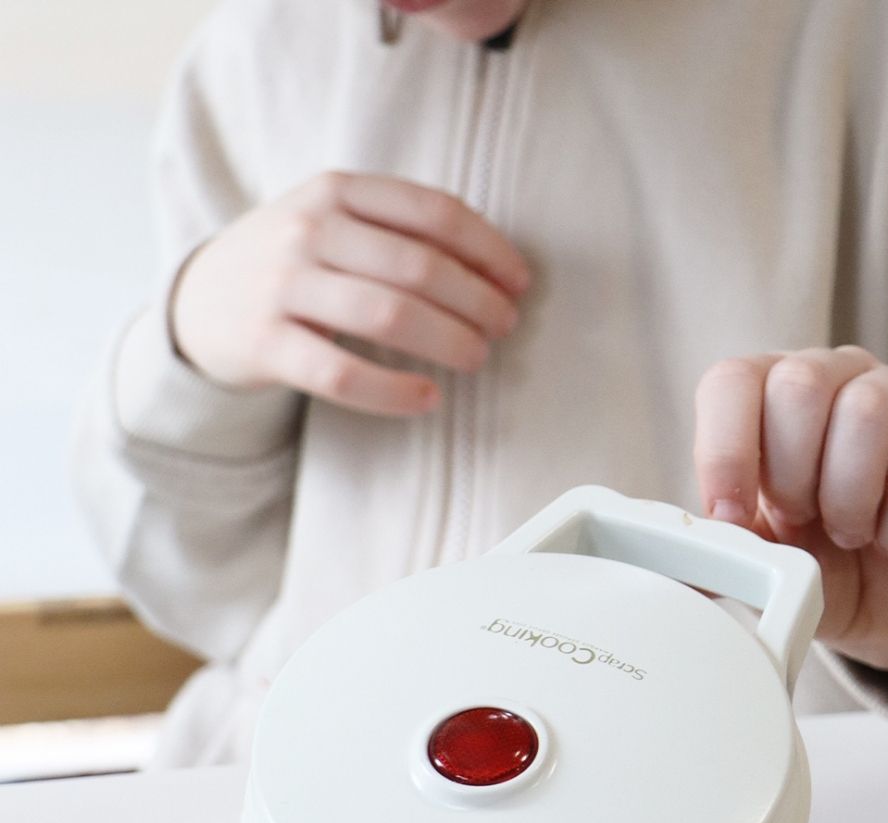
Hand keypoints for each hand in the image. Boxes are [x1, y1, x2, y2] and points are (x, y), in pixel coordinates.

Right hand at [171, 172, 530, 415]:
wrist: (198, 302)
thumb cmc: (290, 262)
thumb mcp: (332, 220)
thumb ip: (398, 229)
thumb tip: (492, 268)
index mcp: (337, 189)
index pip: (434, 213)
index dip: (489, 250)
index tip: (520, 283)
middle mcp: (309, 229)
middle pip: (420, 267)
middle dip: (478, 301)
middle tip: (504, 328)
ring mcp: (283, 285)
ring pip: (389, 315)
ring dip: (449, 341)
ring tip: (477, 359)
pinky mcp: (265, 344)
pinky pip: (342, 373)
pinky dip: (394, 390)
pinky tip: (427, 399)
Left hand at [694, 346, 887, 691]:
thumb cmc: (819, 561)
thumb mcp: (758, 555)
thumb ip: (720, 544)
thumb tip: (678, 562)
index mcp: (771, 396)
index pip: (733, 380)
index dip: (725, 448)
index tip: (729, 513)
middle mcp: (837, 379)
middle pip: (799, 383)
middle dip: (791, 474)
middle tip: (803, 520)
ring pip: (866, 408)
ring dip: (846, 495)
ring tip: (848, 532)